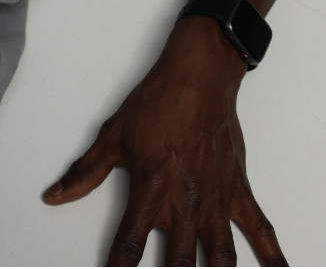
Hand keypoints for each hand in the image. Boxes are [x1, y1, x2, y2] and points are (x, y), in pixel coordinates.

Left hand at [42, 20, 287, 265]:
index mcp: (150, 187)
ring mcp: (214, 198)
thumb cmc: (157, 102)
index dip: (119, 267)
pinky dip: (271, 258)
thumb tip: (55, 195)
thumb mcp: (113, 136)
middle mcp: (184, 200)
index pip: (129, 243)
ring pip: (218, 257)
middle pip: (177, 262)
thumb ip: (85, 172)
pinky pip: (260, 231)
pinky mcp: (238, 191)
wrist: (197, 76)